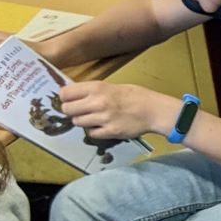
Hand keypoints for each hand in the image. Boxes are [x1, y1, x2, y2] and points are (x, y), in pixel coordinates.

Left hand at [58, 82, 178, 139]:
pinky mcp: (110, 132)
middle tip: (80, 111)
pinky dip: (95, 131)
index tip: (71, 100)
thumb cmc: (135, 96)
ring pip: (77, 122)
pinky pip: (91, 134)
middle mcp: (97, 102)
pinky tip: (103, 126)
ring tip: (94, 119)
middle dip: (72, 111)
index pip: (65, 93)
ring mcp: (103, 118)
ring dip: (83, 121)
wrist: (154, 111)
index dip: (66, 97)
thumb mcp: (112, 86)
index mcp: (97, 88)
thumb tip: (74, 95)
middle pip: (67, 109)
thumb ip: (93, 91)